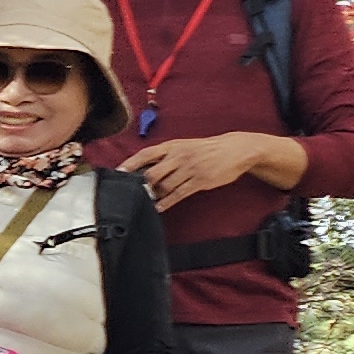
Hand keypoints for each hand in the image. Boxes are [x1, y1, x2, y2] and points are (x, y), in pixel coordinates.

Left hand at [119, 130, 304, 209]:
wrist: (235, 149)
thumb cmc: (205, 149)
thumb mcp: (184, 146)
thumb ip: (166, 156)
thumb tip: (144, 167)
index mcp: (173, 146)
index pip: (146, 154)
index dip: (130, 164)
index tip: (117, 173)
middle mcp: (179, 156)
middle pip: (152, 172)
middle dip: (139, 184)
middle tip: (129, 193)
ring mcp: (190, 169)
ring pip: (164, 185)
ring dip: (152, 195)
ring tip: (143, 201)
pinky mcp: (200, 181)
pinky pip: (179, 194)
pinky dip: (167, 202)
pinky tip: (158, 207)